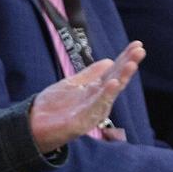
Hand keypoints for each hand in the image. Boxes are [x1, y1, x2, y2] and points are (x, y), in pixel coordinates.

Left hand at [28, 41, 144, 149]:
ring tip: (131, 64)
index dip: (125, 58)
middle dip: (128, 65)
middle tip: (140, 50)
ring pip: (110, 94)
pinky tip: (113, 84)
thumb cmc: (53, 107)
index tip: (138, 44)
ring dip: (121, 78)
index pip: (114, 72)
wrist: (32, 127)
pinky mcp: (81, 123)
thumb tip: (109, 60)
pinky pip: (95, 108)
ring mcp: (91, 113)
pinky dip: (105, 96)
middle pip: (116, 81)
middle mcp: (97, 102)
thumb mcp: (73, 84)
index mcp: (96, 92)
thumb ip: (90, 74)